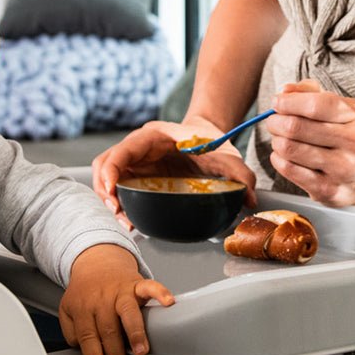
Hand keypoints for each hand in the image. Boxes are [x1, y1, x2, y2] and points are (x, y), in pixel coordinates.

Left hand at [57, 245, 174, 354]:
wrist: (96, 262)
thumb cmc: (85, 292)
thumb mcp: (68, 310)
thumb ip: (72, 332)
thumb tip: (83, 352)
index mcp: (83, 307)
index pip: (88, 335)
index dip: (94, 354)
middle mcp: (102, 299)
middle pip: (108, 330)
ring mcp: (120, 291)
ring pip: (128, 312)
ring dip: (135, 332)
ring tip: (141, 351)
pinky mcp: (136, 283)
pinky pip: (150, 286)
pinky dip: (160, 292)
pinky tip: (168, 302)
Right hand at [92, 121, 257, 220]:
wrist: (208, 135)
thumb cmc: (213, 142)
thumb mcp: (229, 156)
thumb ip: (241, 174)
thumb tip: (250, 199)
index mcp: (154, 136)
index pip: (124, 149)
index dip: (113, 169)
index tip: (113, 190)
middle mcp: (139, 147)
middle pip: (106, 163)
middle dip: (105, 188)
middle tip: (117, 212)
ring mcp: (136, 161)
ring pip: (107, 176)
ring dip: (108, 198)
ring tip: (123, 220)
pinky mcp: (137, 174)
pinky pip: (118, 186)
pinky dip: (118, 202)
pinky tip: (128, 218)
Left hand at [268, 80, 354, 206]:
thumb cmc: (350, 137)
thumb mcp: (342, 109)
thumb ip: (312, 93)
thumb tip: (286, 90)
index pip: (316, 105)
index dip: (289, 102)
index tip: (277, 102)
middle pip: (296, 127)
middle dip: (276, 121)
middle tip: (274, 122)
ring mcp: (343, 169)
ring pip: (289, 148)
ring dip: (276, 141)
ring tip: (281, 139)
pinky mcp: (329, 190)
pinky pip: (289, 170)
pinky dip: (278, 159)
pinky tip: (284, 156)